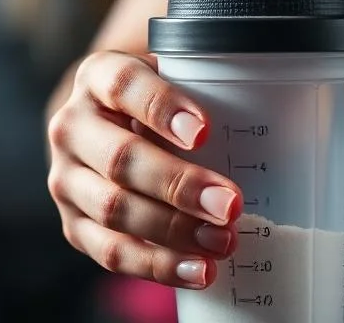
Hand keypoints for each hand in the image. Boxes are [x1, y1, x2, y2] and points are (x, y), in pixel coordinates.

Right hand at [47, 51, 241, 287]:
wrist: (103, 121)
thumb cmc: (151, 98)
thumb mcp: (168, 76)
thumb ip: (200, 85)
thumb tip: (277, 111)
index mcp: (97, 76)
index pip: (124, 85)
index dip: (163, 109)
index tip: (205, 132)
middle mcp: (72, 125)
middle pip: (121, 158)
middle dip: (179, 185)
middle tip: (230, 203)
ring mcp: (66, 178)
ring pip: (115, 209)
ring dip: (174, 230)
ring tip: (224, 239)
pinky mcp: (73, 222)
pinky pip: (110, 251)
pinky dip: (157, 264)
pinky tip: (197, 269)